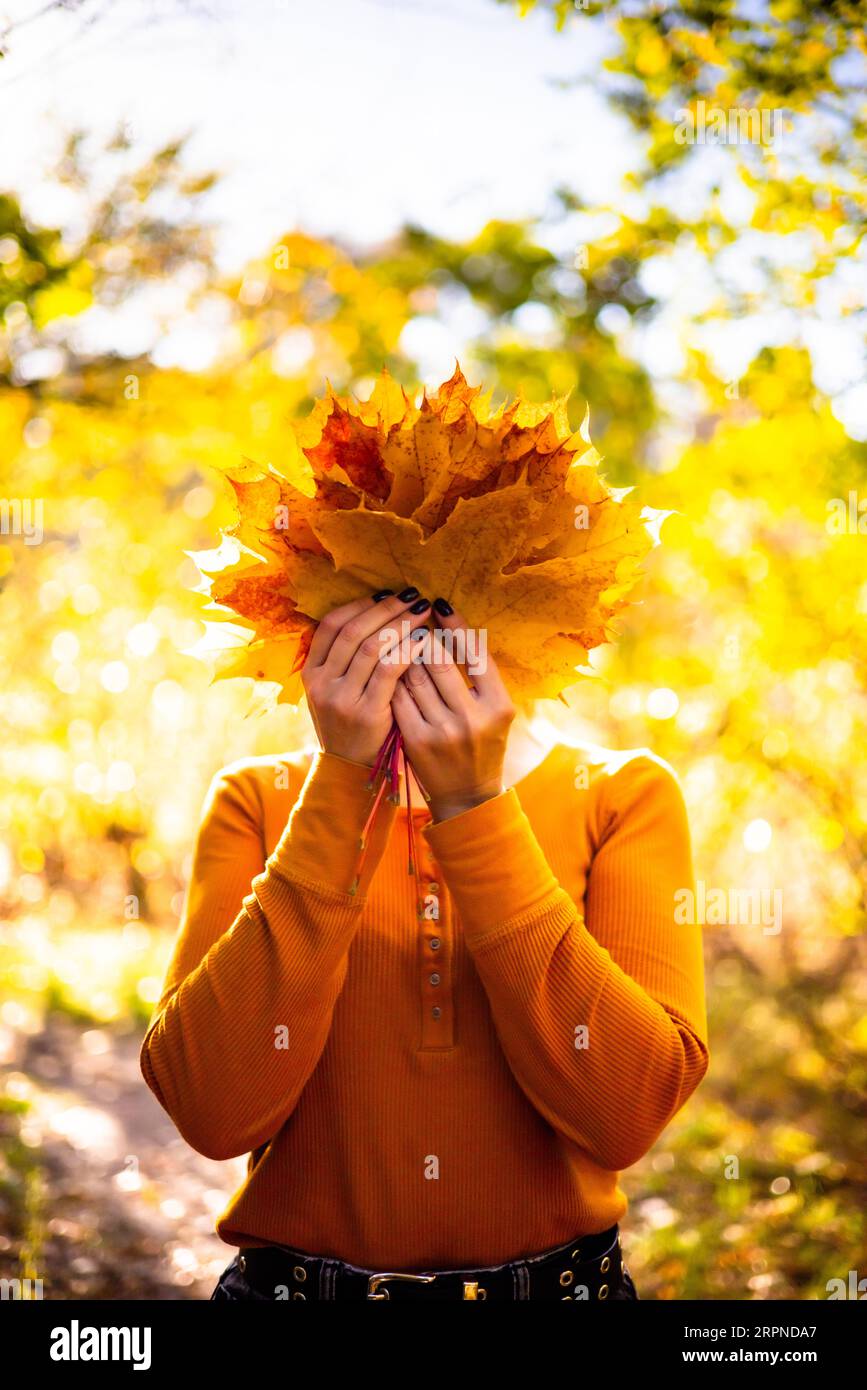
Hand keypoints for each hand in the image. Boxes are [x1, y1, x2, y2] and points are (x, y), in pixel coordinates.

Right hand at [302, 590, 431, 766]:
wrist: (349, 769)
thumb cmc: (351, 723)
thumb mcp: (335, 691)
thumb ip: (346, 660)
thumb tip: (376, 616)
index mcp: (311, 672)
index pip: (330, 625)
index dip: (359, 605)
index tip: (385, 594)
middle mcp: (321, 683)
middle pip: (353, 631)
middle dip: (385, 609)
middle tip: (413, 596)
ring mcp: (341, 698)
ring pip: (371, 647)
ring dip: (400, 624)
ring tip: (422, 613)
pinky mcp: (365, 713)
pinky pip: (388, 671)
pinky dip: (407, 651)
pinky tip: (424, 641)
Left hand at [390, 602, 515, 820]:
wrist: (467, 795)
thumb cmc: (483, 745)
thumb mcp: (496, 711)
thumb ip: (481, 676)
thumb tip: (455, 627)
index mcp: (499, 705)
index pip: (475, 652)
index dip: (455, 624)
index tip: (439, 604)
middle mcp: (473, 717)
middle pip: (439, 660)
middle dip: (422, 637)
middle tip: (412, 622)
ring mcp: (443, 730)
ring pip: (414, 676)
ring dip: (404, 655)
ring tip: (400, 644)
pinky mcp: (417, 741)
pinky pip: (399, 697)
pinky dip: (393, 679)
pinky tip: (391, 670)